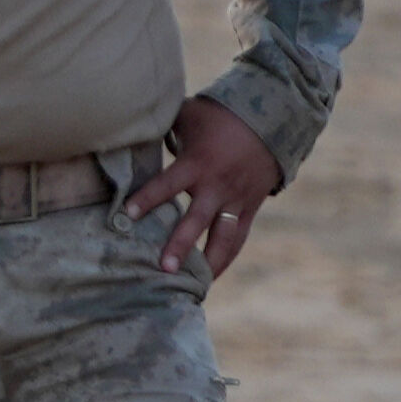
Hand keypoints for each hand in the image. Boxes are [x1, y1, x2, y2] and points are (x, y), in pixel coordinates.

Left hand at [126, 98, 278, 283]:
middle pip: (197, 220)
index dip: (147, 199)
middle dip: (180, 245)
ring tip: (193, 286)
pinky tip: (211, 276)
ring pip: (224, 237)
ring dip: (209, 262)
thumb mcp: (188, 116)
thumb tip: (128, 128)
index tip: (126, 215)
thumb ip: (161, 128)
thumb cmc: (220, 115)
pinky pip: (238, 237)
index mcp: (198, 163)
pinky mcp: (252, 207)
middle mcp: (218, 186)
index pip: (168, 185)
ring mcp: (238, 200)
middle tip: (164, 268)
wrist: (274, 117)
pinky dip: (226, 257)